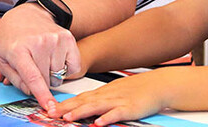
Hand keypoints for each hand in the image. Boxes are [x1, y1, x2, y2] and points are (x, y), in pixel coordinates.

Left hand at [0, 2, 80, 110]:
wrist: (25, 14)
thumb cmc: (12, 38)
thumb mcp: (3, 59)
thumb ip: (16, 79)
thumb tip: (31, 92)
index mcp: (19, 49)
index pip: (33, 77)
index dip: (41, 94)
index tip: (49, 107)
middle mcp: (39, 42)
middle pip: (47, 80)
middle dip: (41, 82)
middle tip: (33, 68)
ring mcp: (55, 38)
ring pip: (59, 75)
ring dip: (52, 74)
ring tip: (43, 60)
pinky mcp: (67, 36)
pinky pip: (73, 66)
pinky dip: (66, 68)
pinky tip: (56, 58)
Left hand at [51, 70, 167, 125]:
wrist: (158, 84)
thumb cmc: (137, 89)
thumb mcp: (115, 92)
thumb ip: (99, 99)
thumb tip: (82, 105)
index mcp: (103, 92)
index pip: (80, 98)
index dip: (64, 104)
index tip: (50, 109)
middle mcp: (107, 95)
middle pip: (83, 101)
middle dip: (66, 108)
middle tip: (51, 114)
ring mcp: (118, 101)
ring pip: (96, 106)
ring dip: (81, 112)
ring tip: (68, 119)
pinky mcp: (130, 108)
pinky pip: (117, 114)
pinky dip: (107, 118)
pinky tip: (98, 124)